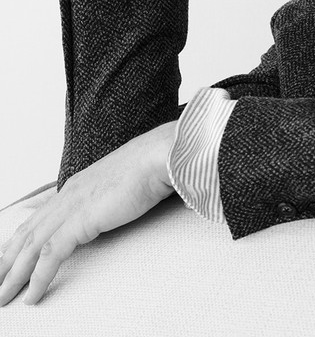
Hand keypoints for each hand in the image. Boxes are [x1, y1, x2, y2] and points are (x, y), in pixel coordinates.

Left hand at [0, 121, 176, 305]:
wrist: (160, 156)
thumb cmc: (153, 164)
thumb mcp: (127, 179)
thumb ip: (115, 194)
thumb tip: (119, 205)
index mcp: (78, 184)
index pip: (39, 216)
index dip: (21, 239)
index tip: (10, 257)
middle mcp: (68, 194)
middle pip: (27, 232)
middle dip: (7, 260)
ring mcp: (71, 207)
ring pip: (30, 247)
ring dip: (13, 275)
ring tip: (3, 297)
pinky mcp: (79, 221)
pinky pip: (49, 256)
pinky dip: (37, 279)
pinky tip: (31, 296)